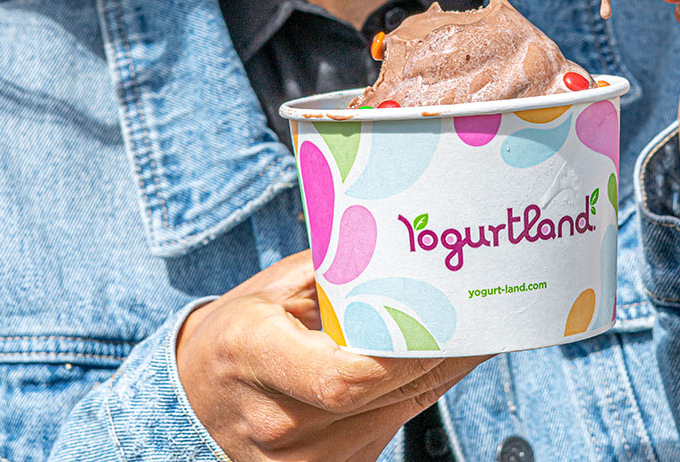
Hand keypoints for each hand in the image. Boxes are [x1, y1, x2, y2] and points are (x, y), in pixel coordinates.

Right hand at [175, 250, 484, 460]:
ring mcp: (303, 459)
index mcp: (256, 355)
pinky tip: (435, 360)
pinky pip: (388, 427)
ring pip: (396, 413)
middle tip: (486, 311)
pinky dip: (415, 393)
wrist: (192, 404)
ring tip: (475, 329)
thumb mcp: (271, 289)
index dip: (406, 352)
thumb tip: (398, 239)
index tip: (451, 316)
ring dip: (439, 372)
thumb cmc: (236, 335)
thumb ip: (333, 271)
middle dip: (443, 352)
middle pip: (382, 393)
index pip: (346, 375)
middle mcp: (278, 420)